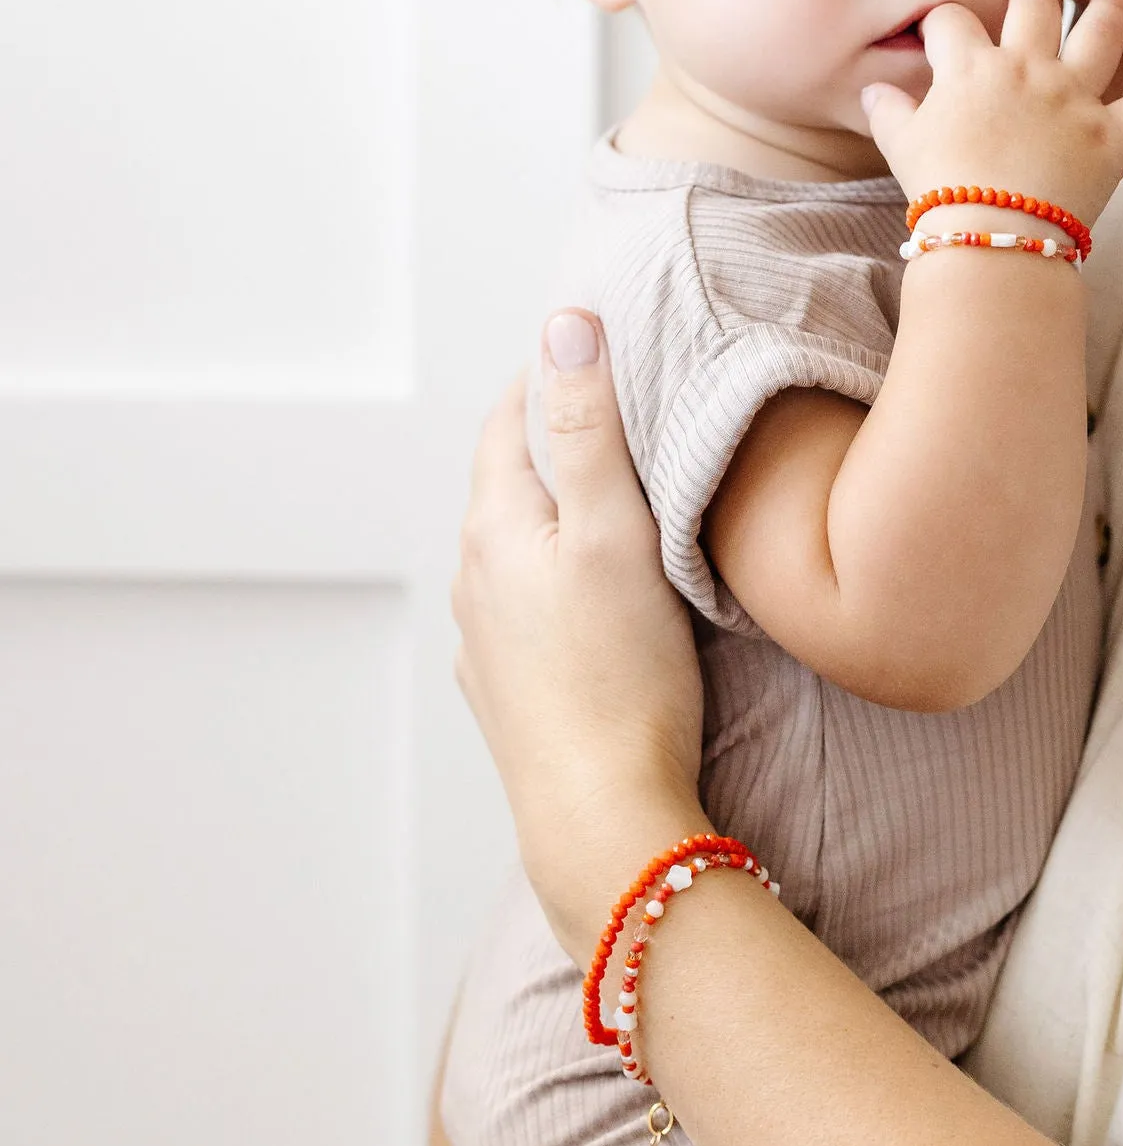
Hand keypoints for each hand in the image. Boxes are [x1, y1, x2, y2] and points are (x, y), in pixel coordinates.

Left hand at [453, 314, 704, 963]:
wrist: (605, 820)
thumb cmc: (621, 676)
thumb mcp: (615, 531)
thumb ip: (589, 428)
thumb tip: (562, 325)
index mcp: (494, 530)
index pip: (509, 422)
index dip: (550, 375)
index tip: (595, 346)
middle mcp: (475, 583)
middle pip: (512, 486)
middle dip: (559, 446)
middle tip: (624, 414)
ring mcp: (488, 647)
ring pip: (522, 555)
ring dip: (562, 522)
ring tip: (625, 506)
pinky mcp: (515, 698)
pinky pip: (535, 616)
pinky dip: (566, 588)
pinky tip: (606, 605)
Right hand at [862, 0, 1122, 229]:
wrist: (992, 233)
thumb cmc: (941, 190)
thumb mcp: (902, 146)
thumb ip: (889, 111)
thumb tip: (872, 91)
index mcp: (971, 66)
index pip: (952, 20)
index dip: (945, 22)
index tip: (943, 31)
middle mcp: (1026, 67)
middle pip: (1033, 5)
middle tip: (1037, 0)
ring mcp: (1074, 96)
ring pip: (1100, 32)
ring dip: (1109, 9)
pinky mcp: (1113, 135)